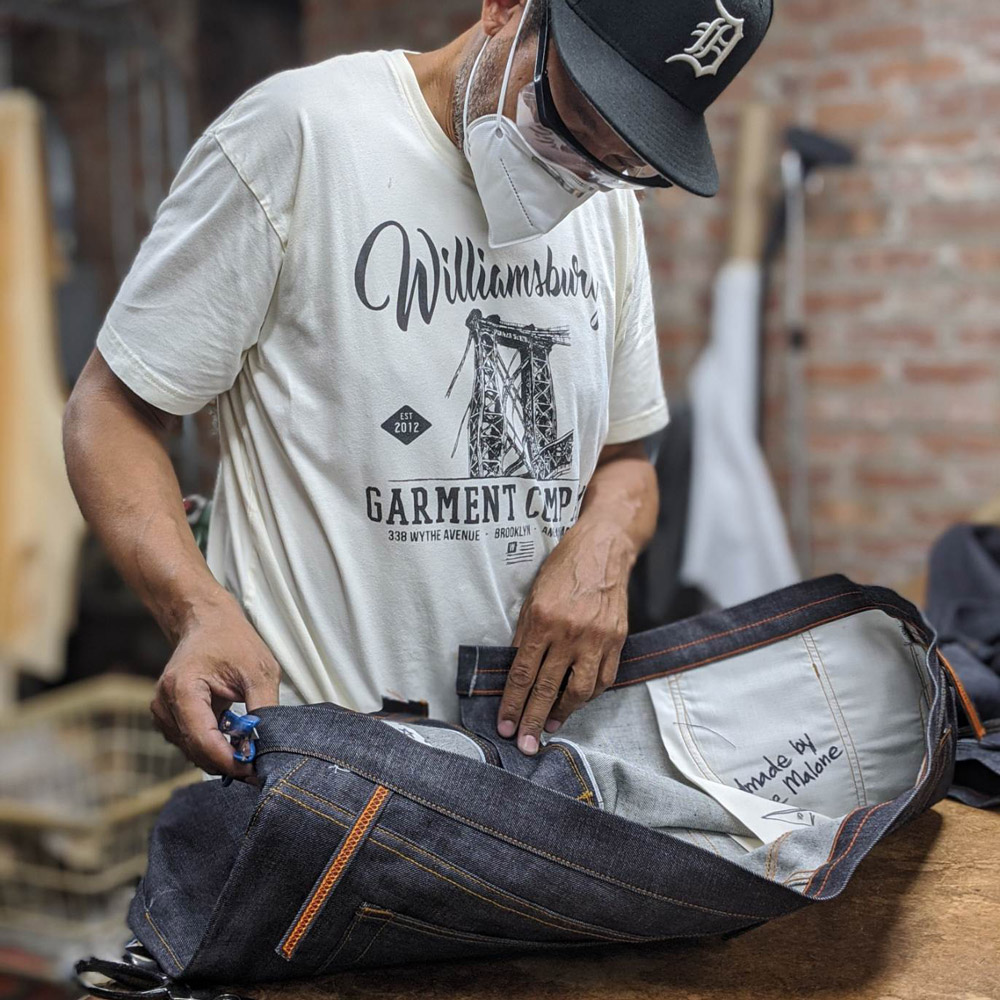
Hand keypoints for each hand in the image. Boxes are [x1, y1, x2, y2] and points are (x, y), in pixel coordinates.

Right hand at [150, 593, 280, 783]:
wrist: (207, 622)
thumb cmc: (232, 640)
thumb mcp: (259, 670)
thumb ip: (264, 707)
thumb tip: (270, 743)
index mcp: (182, 689)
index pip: (203, 739)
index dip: (229, 761)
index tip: (255, 771)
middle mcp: (164, 703)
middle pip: (196, 750)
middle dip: (227, 763)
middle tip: (259, 769)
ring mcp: (162, 711)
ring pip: (192, 750)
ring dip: (220, 757)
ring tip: (250, 752)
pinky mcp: (168, 716)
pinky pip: (191, 742)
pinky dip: (212, 746)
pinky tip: (234, 741)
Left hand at [497, 520, 633, 754]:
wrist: (604, 549)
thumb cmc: (563, 569)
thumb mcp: (533, 596)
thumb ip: (526, 634)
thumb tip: (517, 670)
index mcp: (543, 621)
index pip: (522, 673)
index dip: (511, 704)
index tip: (505, 726)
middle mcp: (570, 633)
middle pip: (548, 688)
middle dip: (533, 720)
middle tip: (524, 745)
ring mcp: (596, 639)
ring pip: (580, 690)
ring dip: (563, 713)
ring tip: (550, 726)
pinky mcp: (617, 640)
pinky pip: (603, 678)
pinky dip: (590, 694)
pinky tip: (577, 701)